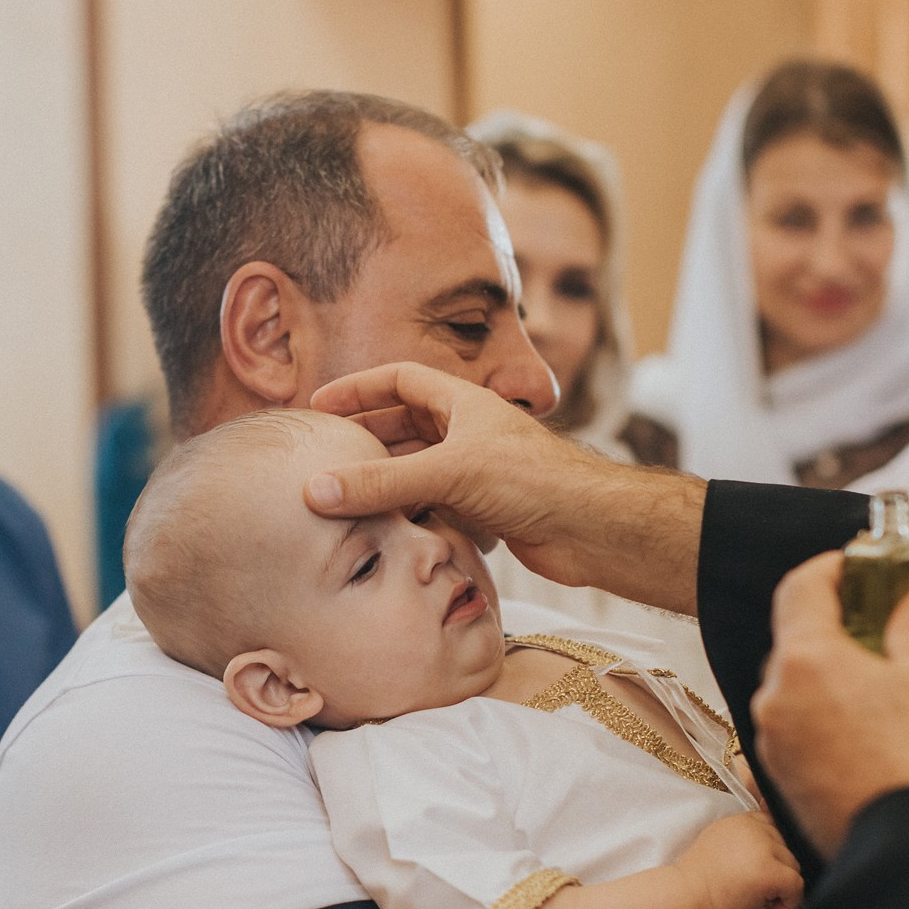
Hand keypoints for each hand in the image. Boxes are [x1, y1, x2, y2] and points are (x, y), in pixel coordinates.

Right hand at [305, 363, 705, 607]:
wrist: (592, 528)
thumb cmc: (535, 481)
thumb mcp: (449, 472)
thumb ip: (382, 482)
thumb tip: (316, 489)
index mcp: (463, 403)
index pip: (399, 380)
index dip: (358, 389)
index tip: (320, 403)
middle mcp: (469, 432)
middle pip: (403, 425)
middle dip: (364, 438)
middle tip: (323, 455)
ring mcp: (477, 472)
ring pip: (417, 469)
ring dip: (383, 480)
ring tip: (342, 495)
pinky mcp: (485, 510)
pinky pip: (433, 504)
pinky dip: (408, 513)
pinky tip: (384, 528)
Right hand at [675, 813, 803, 908]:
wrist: (686, 899)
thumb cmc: (699, 882)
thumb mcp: (719, 846)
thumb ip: (743, 841)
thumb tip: (770, 853)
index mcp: (739, 821)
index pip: (772, 826)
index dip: (773, 851)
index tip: (764, 869)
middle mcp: (752, 828)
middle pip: (786, 846)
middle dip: (779, 869)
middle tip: (764, 890)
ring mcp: (762, 848)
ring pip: (794, 865)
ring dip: (784, 886)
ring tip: (767, 902)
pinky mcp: (770, 871)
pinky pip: (796, 885)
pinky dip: (791, 902)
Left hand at [750, 553, 908, 856]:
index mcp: (805, 661)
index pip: (800, 589)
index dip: (831, 569)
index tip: (860, 567)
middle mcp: (775, 698)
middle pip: (795, 640)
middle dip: (836, 626)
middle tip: (883, 622)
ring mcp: (773, 742)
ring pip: (795, 688)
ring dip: (830, 675)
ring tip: (882, 681)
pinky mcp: (783, 780)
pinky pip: (798, 728)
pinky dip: (824, 714)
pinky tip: (867, 727)